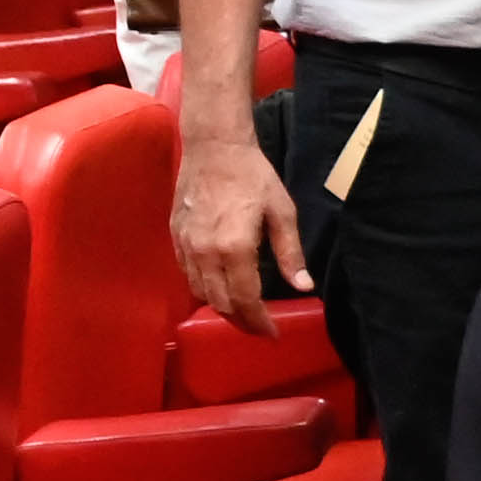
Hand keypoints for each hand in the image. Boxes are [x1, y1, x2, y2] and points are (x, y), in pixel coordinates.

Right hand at [169, 124, 309, 326]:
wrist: (214, 147)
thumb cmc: (253, 176)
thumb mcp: (282, 212)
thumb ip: (291, 253)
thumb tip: (304, 286)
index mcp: (235, 247)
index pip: (245, 300)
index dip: (259, 323)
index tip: (272, 333)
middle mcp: (206, 252)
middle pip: (221, 304)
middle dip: (242, 322)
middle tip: (259, 327)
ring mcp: (187, 246)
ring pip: (201, 294)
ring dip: (222, 308)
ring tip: (242, 312)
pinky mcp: (176, 238)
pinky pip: (188, 275)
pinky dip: (204, 289)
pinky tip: (219, 288)